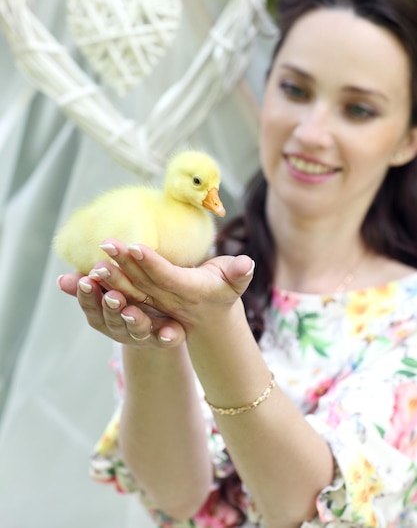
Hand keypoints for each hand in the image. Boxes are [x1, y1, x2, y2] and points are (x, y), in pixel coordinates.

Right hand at [57, 272, 185, 347]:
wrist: (161, 319)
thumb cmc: (128, 298)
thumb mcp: (107, 289)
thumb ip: (86, 285)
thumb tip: (60, 280)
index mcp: (106, 316)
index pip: (92, 307)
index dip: (88, 296)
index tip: (86, 281)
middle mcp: (122, 329)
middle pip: (113, 320)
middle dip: (111, 308)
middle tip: (112, 295)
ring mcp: (144, 335)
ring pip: (137, 330)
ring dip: (134, 321)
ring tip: (132, 311)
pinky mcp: (167, 338)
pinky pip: (168, 339)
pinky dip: (167, 336)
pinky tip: (170, 332)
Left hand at [85, 240, 254, 331]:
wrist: (210, 319)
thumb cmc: (224, 290)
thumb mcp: (234, 281)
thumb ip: (239, 273)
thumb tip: (247, 263)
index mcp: (190, 293)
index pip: (166, 276)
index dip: (150, 262)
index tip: (134, 246)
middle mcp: (169, 303)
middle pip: (143, 283)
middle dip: (123, 265)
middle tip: (106, 244)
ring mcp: (155, 306)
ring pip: (129, 290)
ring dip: (111, 277)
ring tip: (92, 261)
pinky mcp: (144, 304)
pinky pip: (122, 294)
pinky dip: (104, 287)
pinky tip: (84, 275)